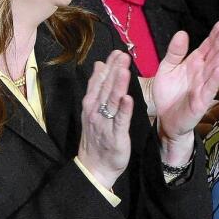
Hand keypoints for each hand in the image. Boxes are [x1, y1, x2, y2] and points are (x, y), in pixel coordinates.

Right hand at [77, 50, 134, 189]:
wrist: (94, 167)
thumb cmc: (97, 136)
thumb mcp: (93, 109)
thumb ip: (97, 87)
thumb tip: (100, 64)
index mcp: (91, 103)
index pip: (99, 80)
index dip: (108, 66)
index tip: (116, 52)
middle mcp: (95, 111)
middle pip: (105, 88)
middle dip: (114, 71)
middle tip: (122, 55)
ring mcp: (104, 124)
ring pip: (111, 102)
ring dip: (117, 85)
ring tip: (124, 70)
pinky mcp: (115, 136)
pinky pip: (120, 121)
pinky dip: (123, 110)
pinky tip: (128, 98)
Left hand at [152, 22, 218, 163]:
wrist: (165, 119)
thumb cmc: (168, 93)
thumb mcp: (167, 68)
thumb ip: (175, 52)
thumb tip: (182, 33)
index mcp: (194, 63)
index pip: (207, 46)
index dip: (215, 35)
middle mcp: (202, 73)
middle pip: (214, 55)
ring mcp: (203, 86)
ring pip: (215, 69)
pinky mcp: (202, 101)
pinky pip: (210, 88)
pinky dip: (216, 78)